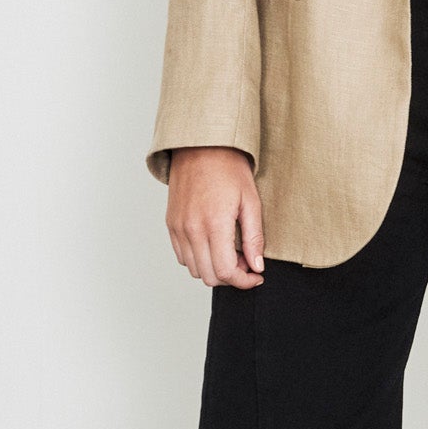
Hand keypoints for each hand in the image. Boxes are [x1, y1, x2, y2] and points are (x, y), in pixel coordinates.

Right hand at [165, 148, 265, 286]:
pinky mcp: (171, 225)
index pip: (225, 272)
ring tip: (230, 251)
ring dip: (214, 268)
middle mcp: (192, 229)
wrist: (201, 147)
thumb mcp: (251, 201)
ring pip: (194, 270)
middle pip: (209, 276)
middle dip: (231, 276)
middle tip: (245, 261)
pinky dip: (199, 259)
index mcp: (214, 224)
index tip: (256, 276)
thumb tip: (257, 266)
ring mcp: (178, 228)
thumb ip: (254, 238)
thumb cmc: (228, 169)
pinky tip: (213, 244)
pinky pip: (182, 256)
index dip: (243, 281)